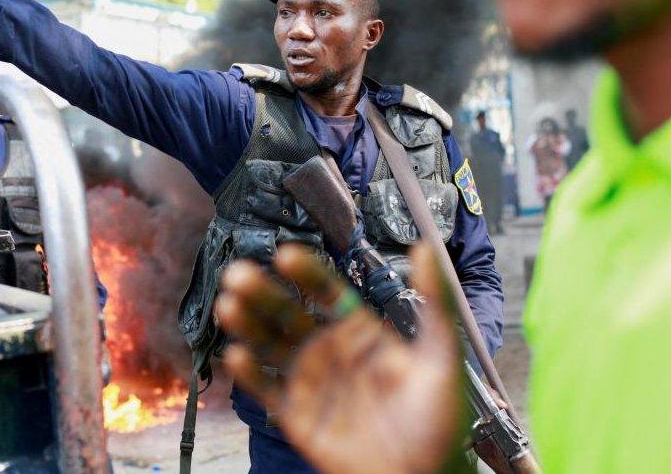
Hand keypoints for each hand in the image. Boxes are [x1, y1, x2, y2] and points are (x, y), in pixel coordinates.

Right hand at [216, 244, 462, 473]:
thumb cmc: (439, 422)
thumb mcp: (442, 356)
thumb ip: (434, 301)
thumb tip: (425, 249)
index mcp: (361, 332)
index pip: (327, 292)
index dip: (306, 273)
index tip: (286, 255)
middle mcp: (330, 351)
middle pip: (289, 314)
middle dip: (264, 293)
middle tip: (239, 273)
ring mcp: (311, 382)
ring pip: (271, 346)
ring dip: (248, 324)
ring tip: (228, 304)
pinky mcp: (298, 416)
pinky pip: (268, 390)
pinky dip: (250, 373)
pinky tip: (238, 354)